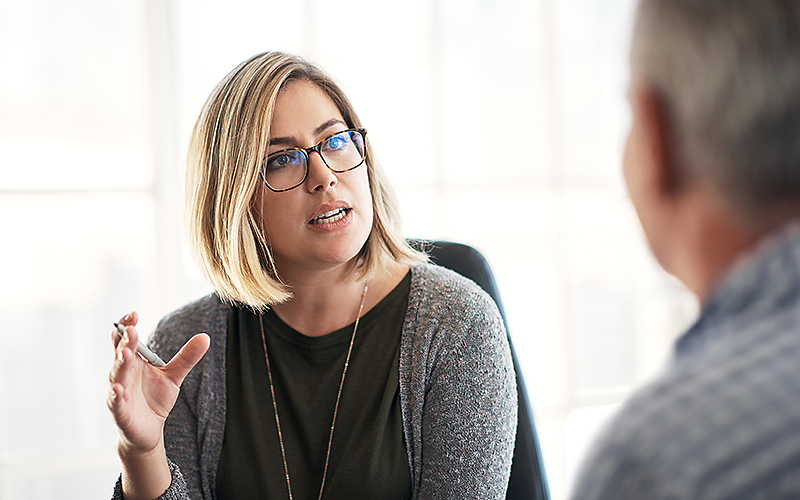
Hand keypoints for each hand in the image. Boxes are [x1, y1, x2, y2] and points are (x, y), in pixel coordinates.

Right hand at [107, 312, 209, 498]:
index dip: (126, 326)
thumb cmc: (156, 399)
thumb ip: (186, 357)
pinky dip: (116, 396)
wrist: (150, 430)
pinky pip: (116, 403)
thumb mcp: (174, 376)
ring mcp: (119, 393)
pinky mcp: (120, 412)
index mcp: (133, 362)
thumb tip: (205, 336)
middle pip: (120, 354)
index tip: (133, 314)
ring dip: (120, 364)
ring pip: (116, 376)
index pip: (125, 340)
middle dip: (124, 341)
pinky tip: (118, 390)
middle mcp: (122, 374)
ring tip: (126, 352)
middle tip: (131, 328)